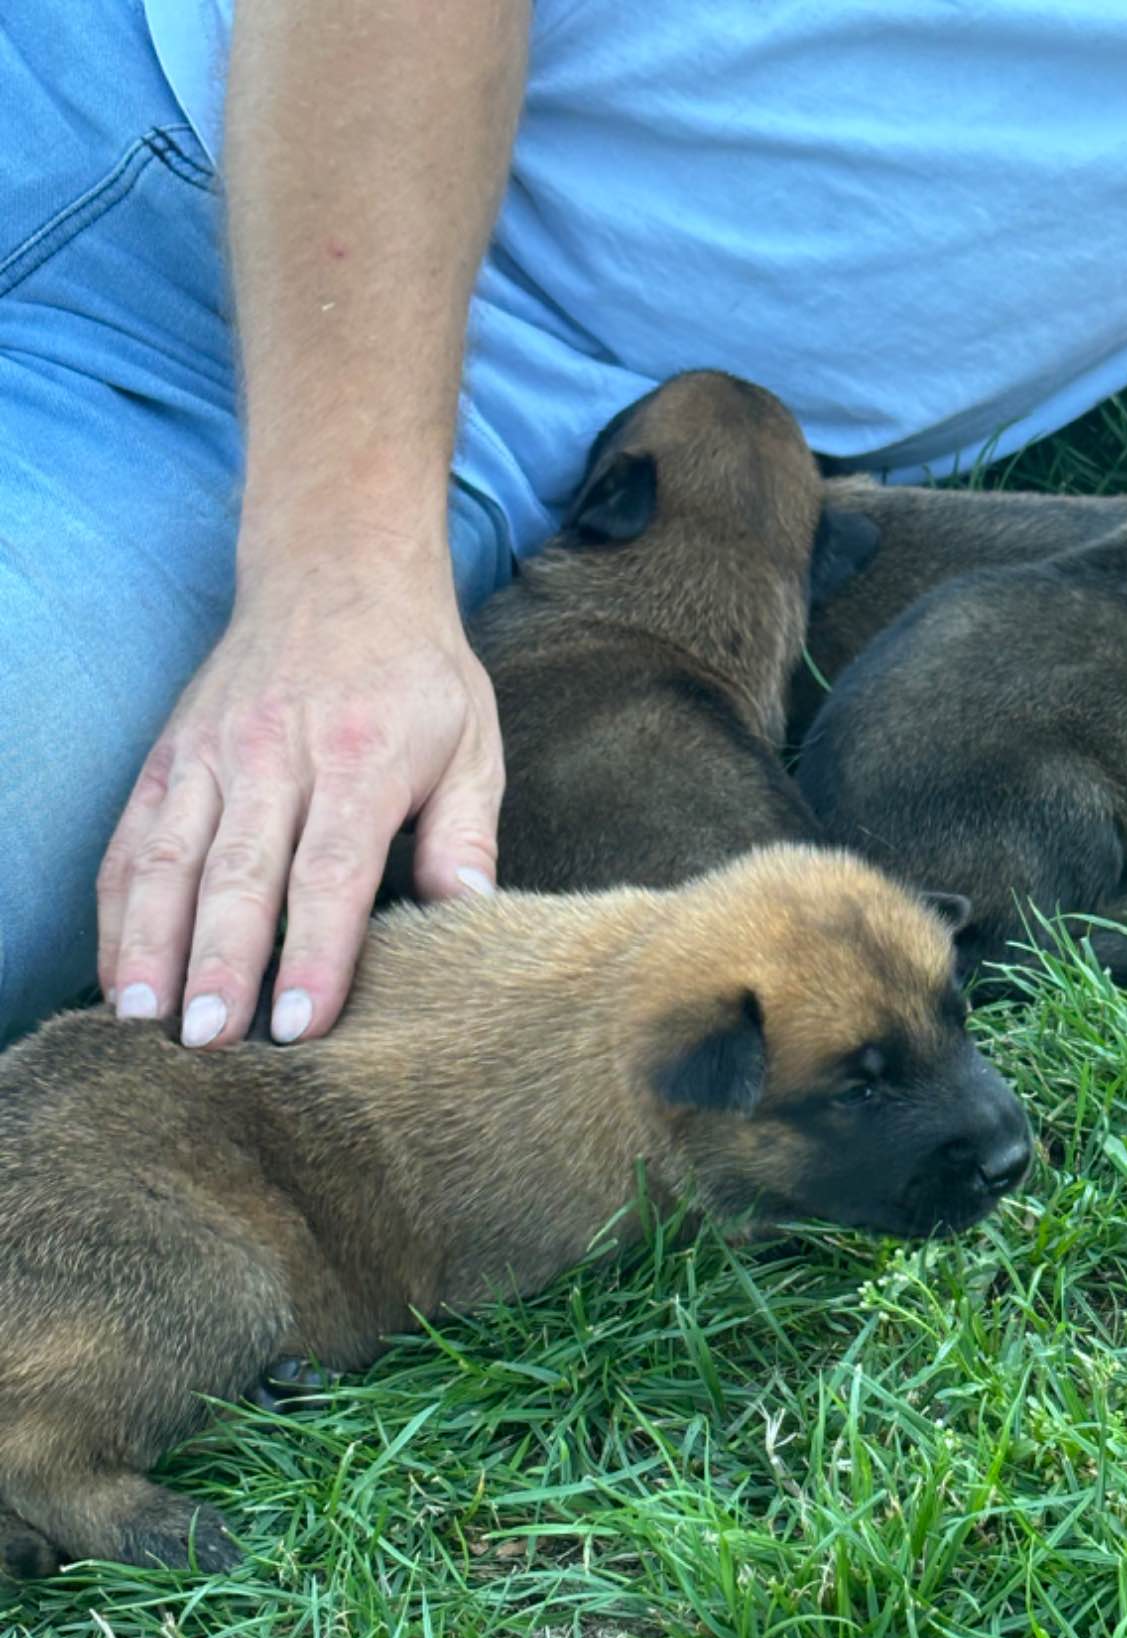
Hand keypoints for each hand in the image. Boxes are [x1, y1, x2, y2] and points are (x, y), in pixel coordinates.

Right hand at [97, 565, 503, 1047]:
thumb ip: (465, 835)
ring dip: (152, 944)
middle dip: (220, 963)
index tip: (301, 1025)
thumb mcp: (472, 743)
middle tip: (208, 1043)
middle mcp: (274, 755)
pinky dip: (118, 910)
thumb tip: (469, 917)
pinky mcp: (170, 755)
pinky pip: (131, 839)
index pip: (330, 871)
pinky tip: (120, 978)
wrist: (339, 569)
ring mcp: (211, 753)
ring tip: (144, 1022)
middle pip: (239, 873)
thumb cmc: (417, 676)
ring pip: (168, 858)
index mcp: (359, 759)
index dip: (315, 952)